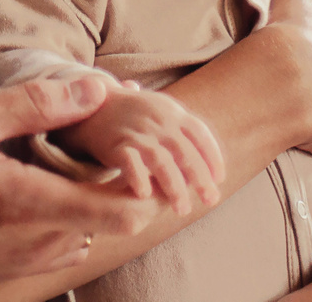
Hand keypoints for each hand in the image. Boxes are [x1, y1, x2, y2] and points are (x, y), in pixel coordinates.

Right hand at [0, 75, 170, 285]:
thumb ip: (37, 104)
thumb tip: (97, 89)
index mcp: (33, 204)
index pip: (126, 208)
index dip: (147, 177)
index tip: (136, 142)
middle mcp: (38, 243)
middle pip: (112, 217)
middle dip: (117, 175)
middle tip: (98, 131)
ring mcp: (24, 261)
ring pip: (86, 229)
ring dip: (87, 194)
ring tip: (62, 150)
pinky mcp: (8, 268)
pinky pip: (58, 242)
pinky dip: (62, 212)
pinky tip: (33, 179)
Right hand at [54, 86, 226, 214]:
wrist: (92, 103)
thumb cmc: (133, 115)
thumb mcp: (161, 113)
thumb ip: (184, 135)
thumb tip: (211, 164)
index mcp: (172, 112)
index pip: (200, 134)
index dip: (212, 157)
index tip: (219, 179)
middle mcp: (158, 120)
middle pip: (185, 152)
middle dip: (200, 179)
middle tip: (211, 200)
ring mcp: (137, 131)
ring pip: (161, 161)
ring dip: (175, 187)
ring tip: (182, 209)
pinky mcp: (115, 143)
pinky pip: (130, 162)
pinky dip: (139, 178)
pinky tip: (145, 195)